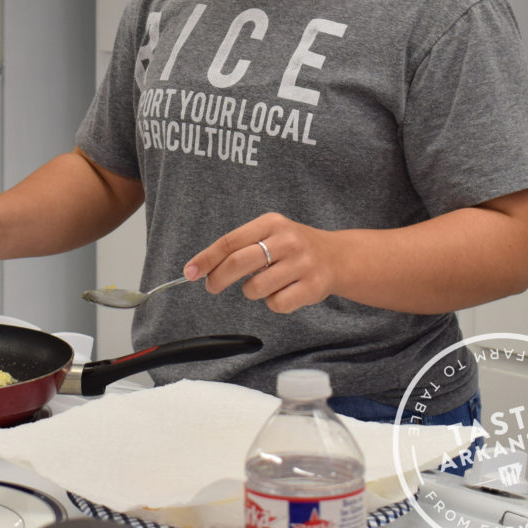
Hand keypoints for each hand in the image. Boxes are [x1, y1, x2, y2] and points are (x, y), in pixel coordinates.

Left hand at [183, 212, 337, 313]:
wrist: (337, 256)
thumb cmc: (293, 247)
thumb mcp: (270, 233)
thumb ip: (241, 246)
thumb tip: (203, 267)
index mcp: (271, 223)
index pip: (230, 241)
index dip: (206, 258)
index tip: (190, 271)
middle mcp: (287, 240)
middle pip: (238, 262)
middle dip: (218, 278)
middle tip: (212, 286)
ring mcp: (301, 264)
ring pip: (255, 288)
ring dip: (252, 291)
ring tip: (266, 282)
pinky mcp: (312, 287)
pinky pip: (276, 304)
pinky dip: (274, 303)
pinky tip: (284, 291)